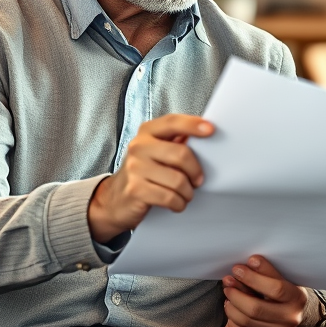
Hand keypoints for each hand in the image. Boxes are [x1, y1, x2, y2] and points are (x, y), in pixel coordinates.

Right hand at [87, 114, 211, 242]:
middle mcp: (139, 146)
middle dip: (196, 171)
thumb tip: (206, 134)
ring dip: (188, 192)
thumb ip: (176, 142)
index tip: (211, 130)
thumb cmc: (143, 172)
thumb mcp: (156, 151)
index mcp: (147, 132)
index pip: (172, 122)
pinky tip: (177, 203)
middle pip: (181, 154)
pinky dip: (179, 203)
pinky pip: (169, 197)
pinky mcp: (135, 189)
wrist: (114, 199)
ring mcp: (135, 168)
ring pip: (178, 180)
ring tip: (186, 194)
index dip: (193, 124)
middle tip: (198, 180)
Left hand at [222, 255, 308, 326]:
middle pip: (256, 308)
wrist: (292, 313)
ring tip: (228, 295)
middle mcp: (289, 319)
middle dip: (237, 294)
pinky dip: (232, 320)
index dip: (254, 278)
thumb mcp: (281, 279)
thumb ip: (266, 272)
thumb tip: (248, 264)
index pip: (276, 289)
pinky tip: (232, 309)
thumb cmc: (284, 292)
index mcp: (296, 298)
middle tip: (228, 282)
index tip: (238, 269)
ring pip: (246, 322)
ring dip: (231, 306)